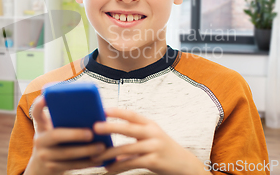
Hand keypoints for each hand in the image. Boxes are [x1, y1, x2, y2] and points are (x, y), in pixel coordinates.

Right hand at [24, 96, 106, 174]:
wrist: (43, 166)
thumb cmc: (57, 141)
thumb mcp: (55, 129)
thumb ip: (67, 121)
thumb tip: (95, 114)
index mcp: (42, 126)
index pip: (36, 113)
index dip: (39, 105)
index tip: (45, 98)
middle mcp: (40, 140)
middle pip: (55, 135)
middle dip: (74, 134)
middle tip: (91, 133)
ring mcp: (44, 155)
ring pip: (66, 153)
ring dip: (86, 150)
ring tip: (101, 147)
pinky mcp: (52, 168)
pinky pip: (71, 165)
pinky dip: (86, 162)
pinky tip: (99, 159)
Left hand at [91, 108, 211, 174]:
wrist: (185, 165)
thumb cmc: (163, 150)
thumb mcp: (152, 137)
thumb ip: (135, 135)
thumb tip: (109, 139)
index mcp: (151, 124)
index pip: (132, 115)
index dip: (118, 111)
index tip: (103, 110)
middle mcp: (153, 133)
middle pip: (128, 128)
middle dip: (110, 127)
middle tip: (95, 127)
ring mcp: (154, 147)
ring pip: (127, 149)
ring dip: (109, 153)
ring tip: (95, 157)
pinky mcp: (154, 161)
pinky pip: (131, 163)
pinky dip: (118, 166)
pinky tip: (108, 169)